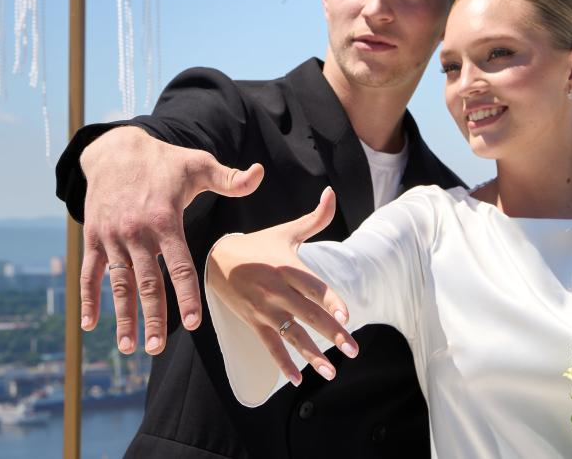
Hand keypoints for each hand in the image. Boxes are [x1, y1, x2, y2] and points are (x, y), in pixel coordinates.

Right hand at [79, 125, 263, 354]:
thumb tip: (260, 174)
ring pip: (119, 283)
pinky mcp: (93, 237)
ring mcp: (112, 237)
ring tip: (128, 347)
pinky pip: (89, 272)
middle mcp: (137, 232)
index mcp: (165, 220)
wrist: (115, 149)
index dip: (186, 295)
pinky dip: (88, 299)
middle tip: (157, 349)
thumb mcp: (198, 164)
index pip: (179, 265)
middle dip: (152, 318)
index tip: (192, 324)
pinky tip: (90, 325)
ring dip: (122, 317)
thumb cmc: (164, 161)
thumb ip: (230, 178)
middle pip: (147, 282)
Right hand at [206, 187, 358, 385]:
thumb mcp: (286, 231)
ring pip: (292, 334)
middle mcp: (277, 290)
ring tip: (331, 372)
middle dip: (332, 334)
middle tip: (353, 349)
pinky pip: (270, 346)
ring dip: (312, 355)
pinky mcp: (254, 322)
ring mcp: (265, 309)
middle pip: (308, 314)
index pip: (313, 286)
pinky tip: (297, 379)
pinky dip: (283, 364)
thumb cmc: (259, 245)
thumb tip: (331, 192)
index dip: (330, 300)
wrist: (217, 259)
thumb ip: (315, 218)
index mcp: (288, 267)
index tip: (346, 316)